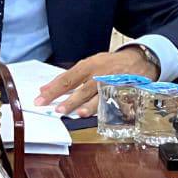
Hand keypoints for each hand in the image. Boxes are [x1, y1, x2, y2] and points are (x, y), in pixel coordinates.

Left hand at [35, 47, 158, 117]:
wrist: (137, 60)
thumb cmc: (109, 64)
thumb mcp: (88, 64)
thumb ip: (68, 77)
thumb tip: (46, 89)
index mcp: (88, 66)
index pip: (67, 79)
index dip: (53, 90)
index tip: (40, 99)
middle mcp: (99, 75)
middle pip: (82, 89)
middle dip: (70, 100)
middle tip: (58, 110)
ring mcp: (112, 84)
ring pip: (99, 96)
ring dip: (89, 106)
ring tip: (79, 113)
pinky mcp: (122, 92)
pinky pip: (114, 103)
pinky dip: (107, 110)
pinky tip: (100, 116)